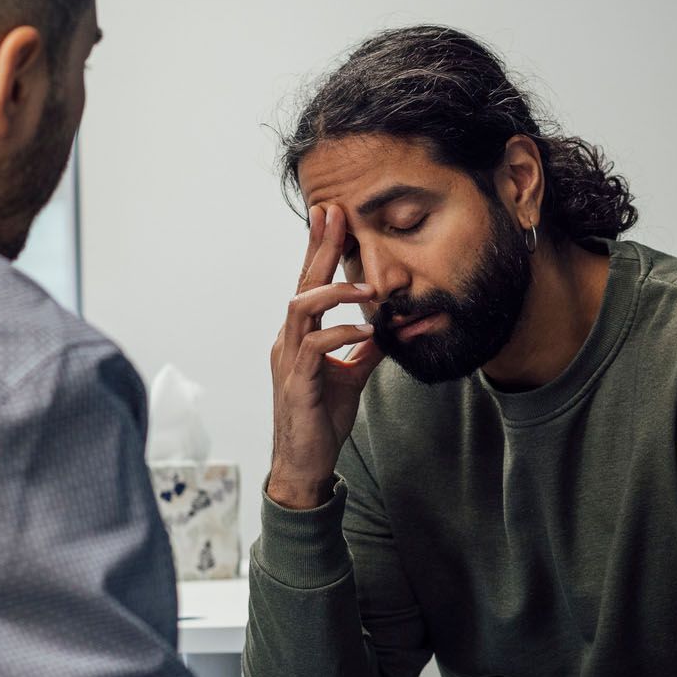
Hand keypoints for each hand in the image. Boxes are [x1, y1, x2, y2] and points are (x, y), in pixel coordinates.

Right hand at [267, 203, 384, 509]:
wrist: (305, 462)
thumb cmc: (321, 418)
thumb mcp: (351, 376)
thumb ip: (365, 349)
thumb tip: (388, 326)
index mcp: (300, 337)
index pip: (309, 285)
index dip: (318, 250)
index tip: (332, 216)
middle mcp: (289, 341)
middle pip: (303, 285)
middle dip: (320, 248)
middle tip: (335, 214)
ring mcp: (290, 361)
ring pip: (301, 308)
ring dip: (335, 292)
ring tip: (367, 289)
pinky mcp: (297, 384)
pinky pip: (315, 347)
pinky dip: (341, 333)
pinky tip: (364, 331)